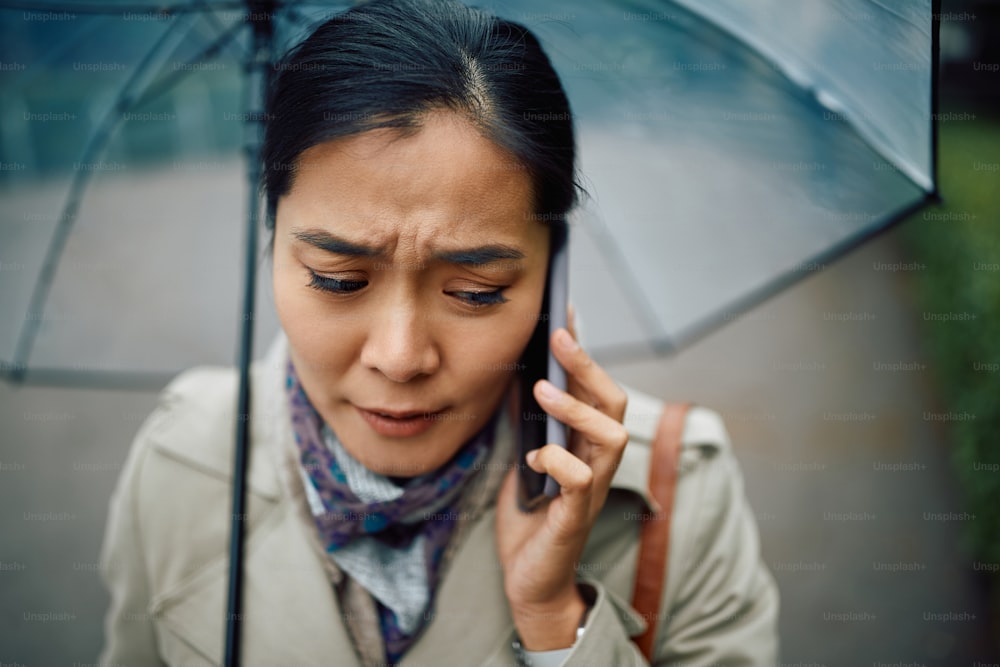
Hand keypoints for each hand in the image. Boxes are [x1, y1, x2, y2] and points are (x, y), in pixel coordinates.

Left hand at [495, 307, 628, 649]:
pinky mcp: (577, 517)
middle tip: (559, 336)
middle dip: (589, 365)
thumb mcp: (526, 457)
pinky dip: (558, 462)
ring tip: (543, 390)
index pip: (595, 389)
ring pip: (612, 435)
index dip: (584, 350)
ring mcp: (592, 489)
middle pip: (615, 403)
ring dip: (577, 408)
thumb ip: (531, 424)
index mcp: (586, 445)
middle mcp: (598, 462)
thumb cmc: (531, 518)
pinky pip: (581, 481)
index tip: (566, 311)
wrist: (530, 581)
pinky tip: (534, 458)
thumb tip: (517, 376)